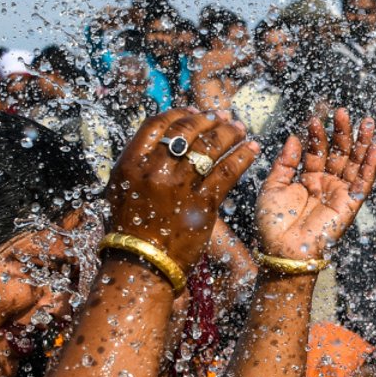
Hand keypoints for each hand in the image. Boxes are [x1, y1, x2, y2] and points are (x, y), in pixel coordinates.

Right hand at [108, 109, 260, 272]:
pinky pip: (227, 172)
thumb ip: (141, 163)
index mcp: (130, 163)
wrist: (142, 264)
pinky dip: (242, 157)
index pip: (157, 124)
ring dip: (229, 133)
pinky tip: (253, 148)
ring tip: (241, 128)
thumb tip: (166, 141)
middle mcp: (154, 170)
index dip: (179, 114)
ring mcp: (179, 186)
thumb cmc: (132, 228)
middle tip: (223, 117)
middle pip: (187, 130)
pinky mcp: (202, 204)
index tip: (194, 112)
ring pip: (210, 147)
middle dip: (209, 119)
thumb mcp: (123, 188)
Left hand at [255, 109, 375, 269]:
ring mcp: (339, 194)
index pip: (316, 152)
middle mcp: (325, 185)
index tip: (315, 118)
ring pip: (354, 164)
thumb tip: (294, 137)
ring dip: (362, 143)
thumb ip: (285, 161)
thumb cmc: (272, 223)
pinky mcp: (350, 205)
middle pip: (338, 154)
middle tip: (343, 112)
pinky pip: (364, 183)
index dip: (317, 135)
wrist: (281, 250)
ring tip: (366, 122)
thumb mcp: (272, 186)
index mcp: (306, 180)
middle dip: (342, 133)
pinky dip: (371, 166)